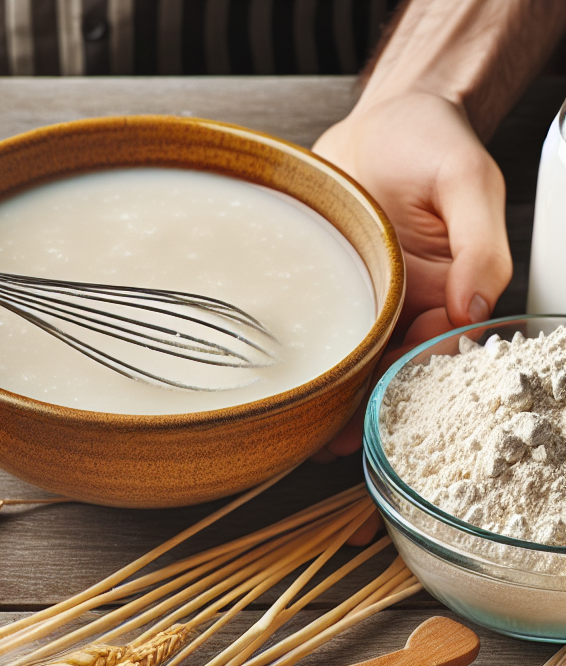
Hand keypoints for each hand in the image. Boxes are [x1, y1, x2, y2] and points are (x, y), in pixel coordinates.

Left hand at [311, 91, 512, 463]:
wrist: (381, 119)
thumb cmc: (431, 142)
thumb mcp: (468, 180)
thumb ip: (479, 244)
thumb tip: (473, 307)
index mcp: (446, 290)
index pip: (438, 347)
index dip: (416, 377)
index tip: (391, 404)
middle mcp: (404, 306)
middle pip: (390, 369)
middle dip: (369, 408)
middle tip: (342, 444)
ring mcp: (365, 303)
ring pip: (352, 364)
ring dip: (334, 402)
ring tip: (309, 439)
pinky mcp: (331, 293)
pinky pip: (320, 334)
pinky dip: (308, 364)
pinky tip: (288, 394)